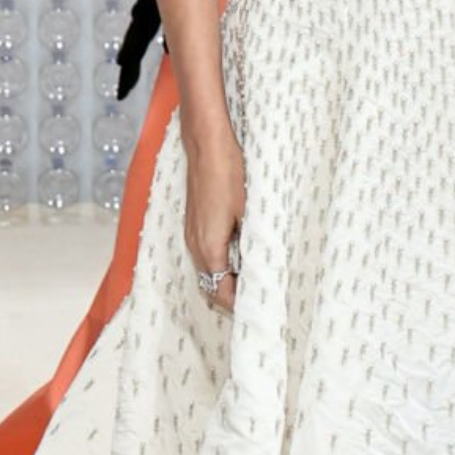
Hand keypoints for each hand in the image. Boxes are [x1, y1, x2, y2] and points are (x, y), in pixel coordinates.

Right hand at [183, 127, 244, 311]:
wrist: (206, 145)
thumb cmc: (229, 175)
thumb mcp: (250, 213)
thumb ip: (253, 246)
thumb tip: (263, 271)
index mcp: (209, 249)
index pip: (221, 293)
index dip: (240, 305)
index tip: (260, 310)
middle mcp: (195, 246)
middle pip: (211, 286)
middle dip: (233, 296)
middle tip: (260, 298)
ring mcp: (191, 234)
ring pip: (208, 270)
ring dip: (227, 279)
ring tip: (254, 279)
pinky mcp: (194, 223)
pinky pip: (206, 255)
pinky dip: (221, 263)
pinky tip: (241, 255)